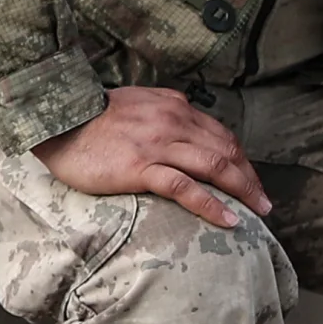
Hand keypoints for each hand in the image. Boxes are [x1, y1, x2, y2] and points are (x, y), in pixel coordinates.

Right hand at [36, 86, 269, 230]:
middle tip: (264, 200)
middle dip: (250, 177)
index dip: (240, 158)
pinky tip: (229, 219)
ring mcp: (158, 144)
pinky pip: (186, 187)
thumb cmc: (91, 118)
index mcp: (173, 106)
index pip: (219, 133)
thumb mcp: (135, 103)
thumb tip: (182, 126)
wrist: (58, 121)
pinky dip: (212, 204)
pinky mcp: (141, 167)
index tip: (249, 178)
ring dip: (243, 190)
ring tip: (259, 210)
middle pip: (225, 149)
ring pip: (214, 166)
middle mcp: (172, 121)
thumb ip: (162, 112)